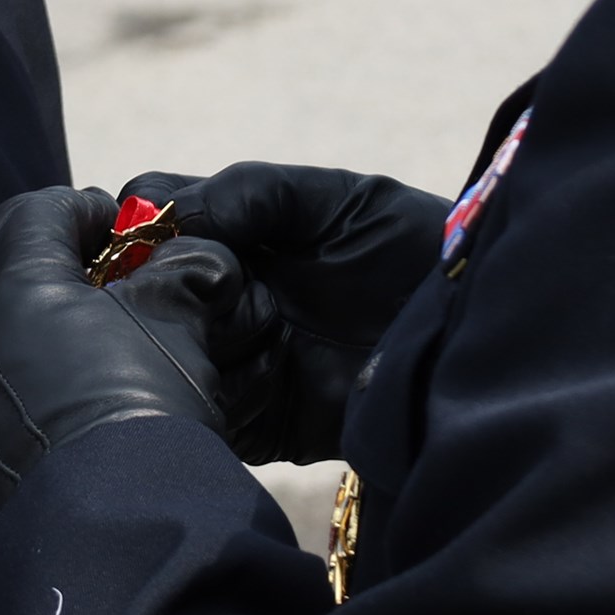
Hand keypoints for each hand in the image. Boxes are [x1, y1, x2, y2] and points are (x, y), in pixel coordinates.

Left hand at [0, 188, 267, 557]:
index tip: (130, 238)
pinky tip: (71, 422)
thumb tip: (193, 260)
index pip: (40, 210)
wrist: (107, 539)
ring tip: (99, 361)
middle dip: (61, 273)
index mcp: (11, 282)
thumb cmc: (143, 413)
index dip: (91, 214)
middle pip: (7, 272)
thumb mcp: (178, 326)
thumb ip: (181, 276)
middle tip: (117, 294)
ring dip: (40, 334)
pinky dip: (23, 394)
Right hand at [118, 161, 445, 463]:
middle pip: (139, 289)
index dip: (138, 222)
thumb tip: (169, 214)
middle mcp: (222, 296)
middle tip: (201, 282)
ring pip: (160, 352)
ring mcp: (235, 359)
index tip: (148, 229)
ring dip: (185, 338)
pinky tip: (256, 370)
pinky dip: (215, 391)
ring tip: (246, 325)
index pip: (152, 218)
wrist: (476, 333)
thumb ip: (255, 192)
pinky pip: (203, 412)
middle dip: (155, 284)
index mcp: (236, 234)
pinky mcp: (258, 421)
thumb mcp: (340, 200)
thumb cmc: (416, 249)